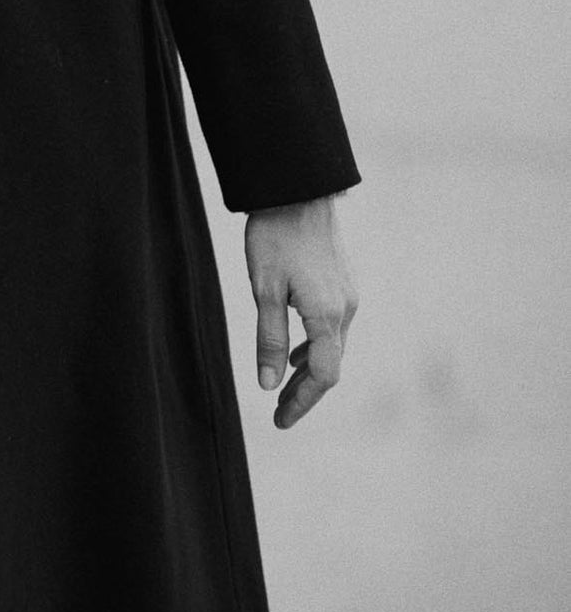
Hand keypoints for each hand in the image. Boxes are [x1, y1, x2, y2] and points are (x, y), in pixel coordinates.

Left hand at [244, 194, 358, 430]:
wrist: (298, 190)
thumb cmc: (276, 237)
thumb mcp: (264, 291)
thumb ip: (268, 340)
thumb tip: (268, 385)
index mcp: (327, 316)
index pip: (323, 376)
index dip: (301, 402)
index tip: (280, 421)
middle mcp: (346, 309)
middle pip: (330, 365)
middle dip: (304, 392)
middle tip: (279, 412)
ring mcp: (348, 295)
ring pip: (333, 345)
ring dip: (309, 369)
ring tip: (284, 387)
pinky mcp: (342, 282)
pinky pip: (333, 326)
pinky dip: (315, 346)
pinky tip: (296, 350)